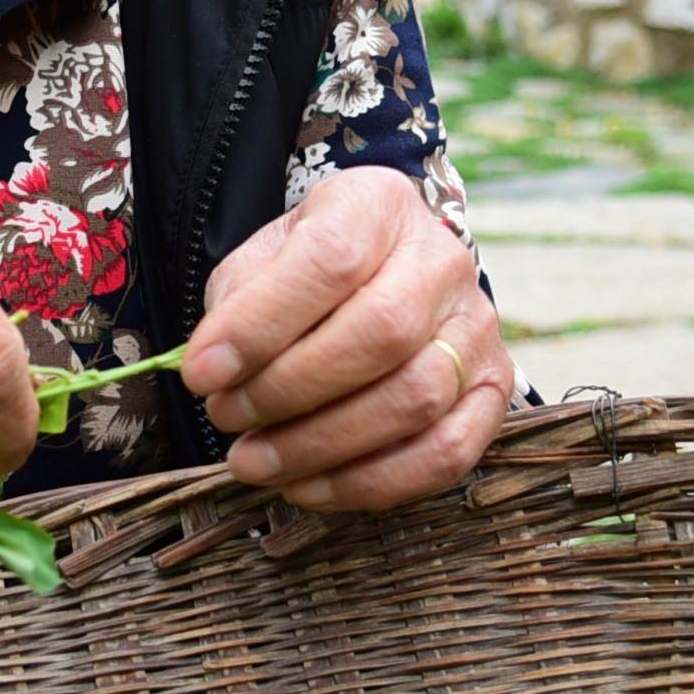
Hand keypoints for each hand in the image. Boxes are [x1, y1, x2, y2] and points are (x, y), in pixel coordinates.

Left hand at [180, 169, 505, 512]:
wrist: (381, 279)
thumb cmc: (308, 276)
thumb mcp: (263, 262)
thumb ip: (238, 305)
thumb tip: (213, 370)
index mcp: (379, 206)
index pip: (329, 261)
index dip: (260, 325)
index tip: (200, 373)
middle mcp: (443, 261)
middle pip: (380, 333)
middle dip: (287, 390)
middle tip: (226, 418)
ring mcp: (477, 328)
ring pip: (413, 399)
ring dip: (320, 445)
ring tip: (253, 460)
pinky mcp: (492, 391)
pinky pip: (445, 453)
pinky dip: (370, 483)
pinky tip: (307, 486)